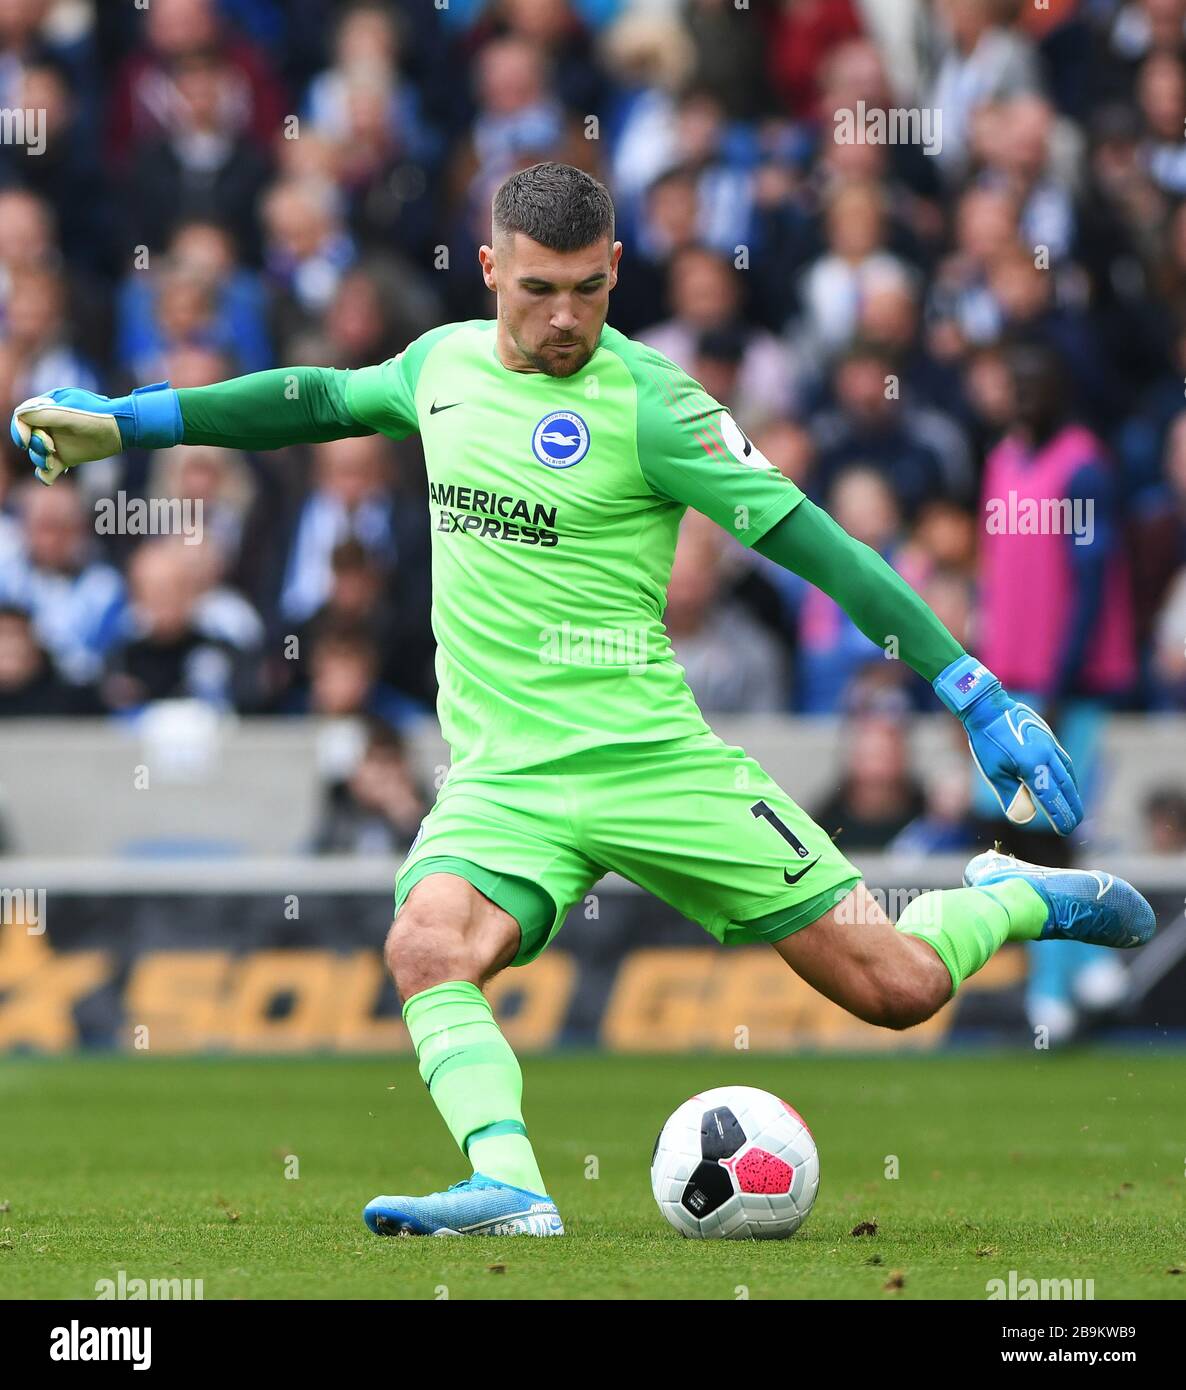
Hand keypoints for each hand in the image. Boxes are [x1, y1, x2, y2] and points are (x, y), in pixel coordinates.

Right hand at [10, 382, 181, 484]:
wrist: (122, 429)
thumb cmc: (97, 415)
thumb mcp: (68, 412)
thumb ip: (42, 414)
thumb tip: (19, 417)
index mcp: (46, 408)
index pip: (22, 419)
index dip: (19, 430)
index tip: (26, 441)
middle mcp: (49, 426)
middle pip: (29, 439)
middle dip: (35, 446)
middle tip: (52, 448)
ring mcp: (57, 442)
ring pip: (37, 455)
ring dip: (40, 460)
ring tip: (53, 462)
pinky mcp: (67, 457)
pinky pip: (49, 470)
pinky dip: (46, 475)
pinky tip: (49, 479)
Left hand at [933, 656, 1083, 835]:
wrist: (989, 708)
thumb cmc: (987, 742)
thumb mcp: (994, 772)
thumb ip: (1012, 795)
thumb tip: (1025, 818)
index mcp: (1032, 765)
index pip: (1050, 797)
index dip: (1059, 815)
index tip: (1066, 830)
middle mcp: (1046, 755)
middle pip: (1065, 786)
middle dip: (1072, 807)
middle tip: (1076, 824)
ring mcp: (1050, 744)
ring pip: (1067, 773)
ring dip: (1073, 792)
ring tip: (1074, 807)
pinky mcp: (1049, 737)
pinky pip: (1063, 761)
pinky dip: (1068, 776)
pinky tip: (1066, 782)